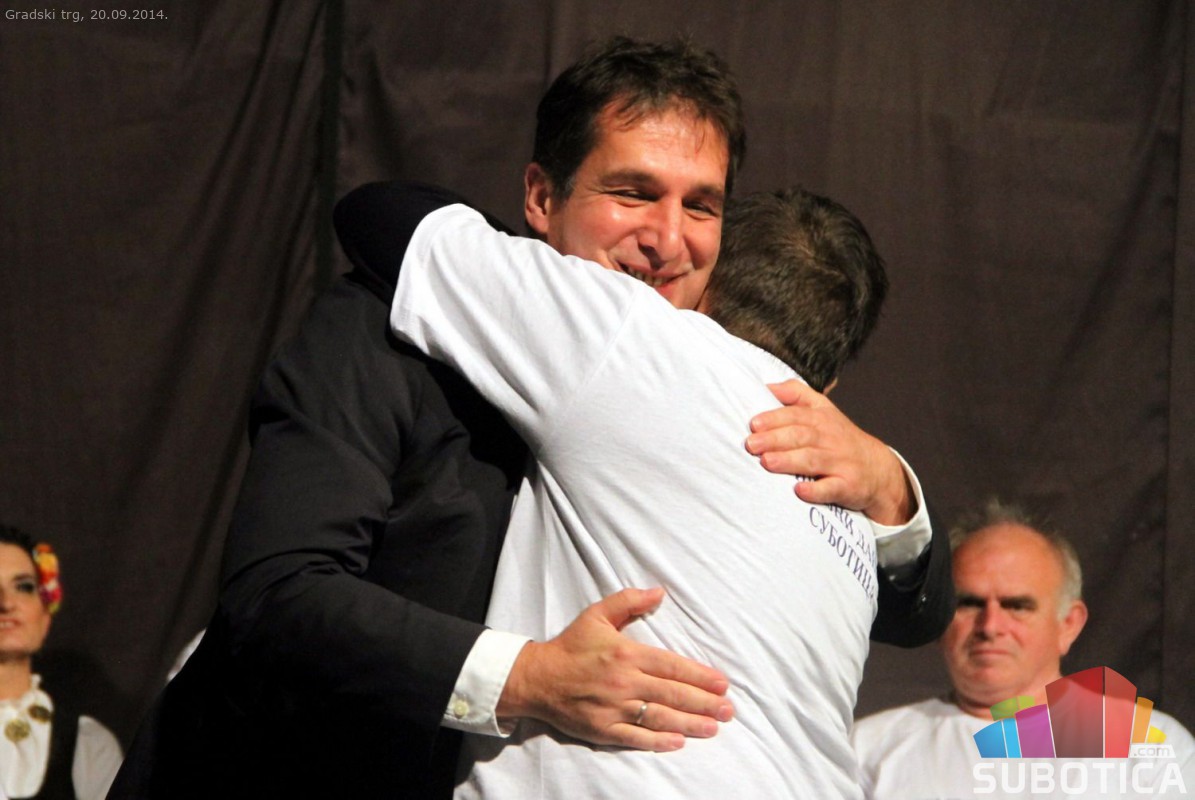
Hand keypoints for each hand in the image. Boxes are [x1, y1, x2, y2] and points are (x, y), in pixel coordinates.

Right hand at [497, 588, 733, 751]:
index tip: (722, 684)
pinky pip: (637, 738)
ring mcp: (614, 709)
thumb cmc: (570, 646)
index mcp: (626, 654)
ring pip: (660, 718)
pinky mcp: (603, 729)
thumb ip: (629, 601)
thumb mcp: (598, 615)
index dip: (700, 676)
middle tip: (729, 710)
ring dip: (690, 723)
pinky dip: (659, 741)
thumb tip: (659, 591)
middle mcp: (624, 683)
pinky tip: (679, 741)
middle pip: (673, 694)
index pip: (672, 667)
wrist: (537, 678)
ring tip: (714, 727)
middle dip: (704, 703)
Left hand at [745, 379, 913, 524]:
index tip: (753, 424)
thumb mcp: (824, 409)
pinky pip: (831, 488)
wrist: (879, 469)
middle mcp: (830, 439)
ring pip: (812, 460)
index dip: (774, 419)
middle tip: (751, 444)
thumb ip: (796, 394)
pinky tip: (799, 490)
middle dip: (775, 439)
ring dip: (789, 461)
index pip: (796, 415)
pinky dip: (815, 490)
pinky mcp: (847, 486)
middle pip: (801, 436)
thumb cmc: (841, 438)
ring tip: (766, 462)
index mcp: (822, 419)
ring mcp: (840, 463)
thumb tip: (767, 386)